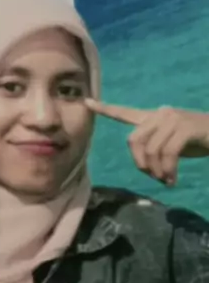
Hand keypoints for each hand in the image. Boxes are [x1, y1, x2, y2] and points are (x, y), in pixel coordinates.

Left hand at [85, 100, 208, 185]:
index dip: (105, 109)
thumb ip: (154, 148)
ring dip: (157, 171)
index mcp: (153, 117)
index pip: (125, 112)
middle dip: (140, 163)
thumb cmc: (196, 140)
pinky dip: (168, 169)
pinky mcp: (185, 128)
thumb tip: (145, 166)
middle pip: (133, 140)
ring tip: (166, 180)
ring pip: (151, 149)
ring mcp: (173, 119)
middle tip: (154, 177)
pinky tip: (173, 178)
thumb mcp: (171, 143)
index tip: (86, 102)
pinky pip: (168, 153)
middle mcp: (159, 114)